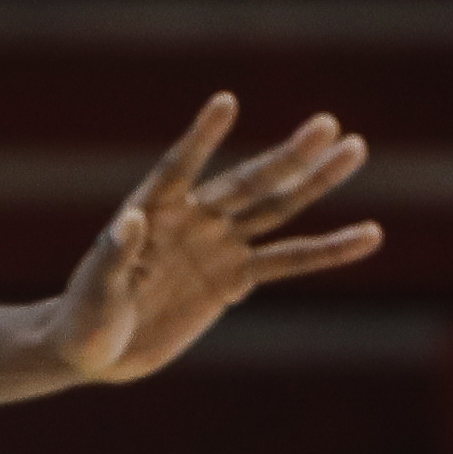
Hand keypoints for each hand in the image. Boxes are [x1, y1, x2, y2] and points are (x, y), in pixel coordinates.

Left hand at [50, 93, 383, 386]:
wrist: (96, 350)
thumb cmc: (83, 315)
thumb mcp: (93, 291)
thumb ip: (112, 255)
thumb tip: (128, 221)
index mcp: (153, 209)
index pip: (179, 167)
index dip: (201, 139)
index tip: (225, 103)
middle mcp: (193, 218)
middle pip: (246, 184)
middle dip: (286, 157)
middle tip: (326, 125)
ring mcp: (218, 246)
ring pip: (274, 210)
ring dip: (314, 182)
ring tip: (355, 149)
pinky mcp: (233, 279)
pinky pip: (287, 263)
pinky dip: (327, 251)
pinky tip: (369, 235)